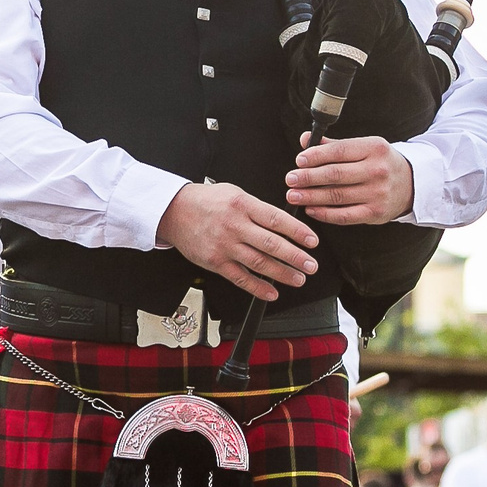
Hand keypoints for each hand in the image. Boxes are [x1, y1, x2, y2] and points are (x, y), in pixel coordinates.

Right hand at [155, 181, 317, 303]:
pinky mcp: (215, 262)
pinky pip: (240, 278)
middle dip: (295, 257)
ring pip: (259, 263)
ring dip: (282, 274)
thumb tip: (285, 224)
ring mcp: (225, 246)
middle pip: (271, 244)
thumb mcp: (235, 193)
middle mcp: (235, 226)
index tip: (312, 241)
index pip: (277, 220)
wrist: (174, 211)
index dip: (298, 232)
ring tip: (298, 278)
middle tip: (311, 265)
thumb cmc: (206, 201)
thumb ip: (258, 208)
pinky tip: (272, 292)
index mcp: (243, 205)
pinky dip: (258, 288)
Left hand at [286, 134, 413, 224]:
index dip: (316, 156)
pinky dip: (324, 213)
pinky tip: (310, 209)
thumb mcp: (364, 148)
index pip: (340, 151)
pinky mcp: (375, 213)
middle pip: (336, 174)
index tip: (299, 160)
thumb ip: (334, 145)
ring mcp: (377, 193)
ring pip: (337, 196)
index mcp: (374, 148)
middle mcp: (377, 170)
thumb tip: (304, 139)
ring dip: (311, 196)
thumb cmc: (380, 163)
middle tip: (290, 179)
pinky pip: (344, 215)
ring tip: (293, 195)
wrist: (411, 184)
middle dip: (309, 177)